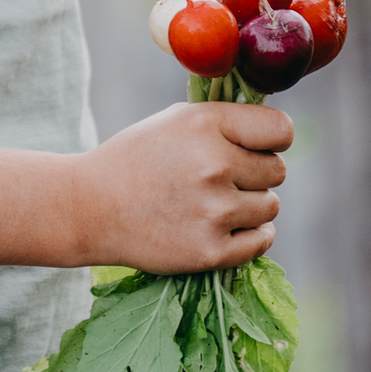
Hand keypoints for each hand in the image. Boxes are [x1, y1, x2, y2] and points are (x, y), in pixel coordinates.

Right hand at [75, 101, 290, 272]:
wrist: (90, 208)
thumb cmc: (136, 159)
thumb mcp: (175, 120)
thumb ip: (224, 121)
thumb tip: (274, 129)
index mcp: (206, 124)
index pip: (280, 130)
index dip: (272, 139)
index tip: (258, 147)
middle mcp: (214, 164)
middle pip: (277, 171)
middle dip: (255, 174)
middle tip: (221, 179)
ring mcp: (214, 211)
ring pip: (271, 206)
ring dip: (251, 206)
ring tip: (214, 203)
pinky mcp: (211, 250)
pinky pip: (262, 240)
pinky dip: (252, 235)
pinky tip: (226, 227)